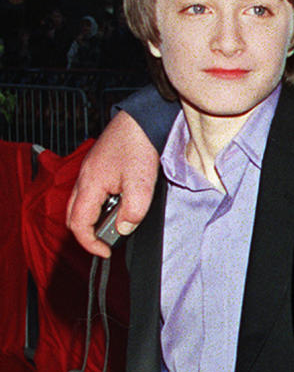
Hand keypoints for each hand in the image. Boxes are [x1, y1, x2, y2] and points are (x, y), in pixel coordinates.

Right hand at [66, 110, 159, 255]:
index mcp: (89, 185)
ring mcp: (88, 172)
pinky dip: (101, 204)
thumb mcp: (142, 183)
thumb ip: (133, 211)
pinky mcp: (96, 167)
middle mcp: (83, 179)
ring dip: (96, 218)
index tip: (106, 252)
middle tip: (109, 242)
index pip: (78, 224)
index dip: (90, 243)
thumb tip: (123, 229)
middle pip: (74, 216)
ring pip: (82, 204)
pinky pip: (91, 192)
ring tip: (119, 220)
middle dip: (89, 233)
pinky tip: (120, 201)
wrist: (141, 119)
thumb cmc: (138, 145)